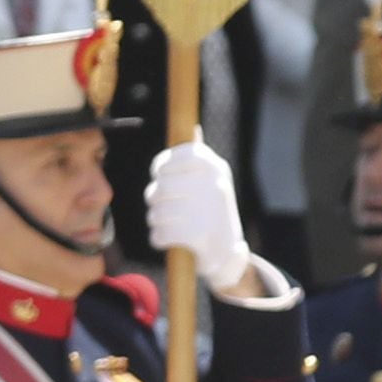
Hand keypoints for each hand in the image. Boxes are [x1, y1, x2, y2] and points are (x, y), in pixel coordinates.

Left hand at [142, 141, 288, 304]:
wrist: (228, 253)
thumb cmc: (212, 211)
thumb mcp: (212, 181)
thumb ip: (198, 157)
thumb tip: (193, 128)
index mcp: (216, 168)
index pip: (177, 156)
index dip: (161, 166)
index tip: (160, 176)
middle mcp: (214, 185)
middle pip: (160, 187)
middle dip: (153, 199)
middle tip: (159, 206)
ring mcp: (208, 210)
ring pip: (157, 212)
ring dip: (155, 220)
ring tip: (165, 223)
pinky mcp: (199, 235)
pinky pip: (160, 234)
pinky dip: (158, 239)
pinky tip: (166, 239)